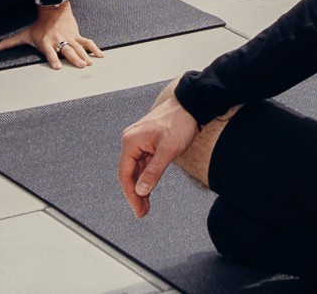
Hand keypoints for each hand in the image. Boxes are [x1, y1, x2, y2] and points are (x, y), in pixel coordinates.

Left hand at [0, 0, 102, 70]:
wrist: (53, 9)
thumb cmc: (38, 25)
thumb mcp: (22, 34)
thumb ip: (7, 43)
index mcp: (46, 42)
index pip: (50, 51)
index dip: (53, 58)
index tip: (57, 66)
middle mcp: (58, 40)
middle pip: (67, 50)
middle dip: (74, 58)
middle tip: (80, 65)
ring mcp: (69, 37)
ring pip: (78, 47)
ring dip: (85, 55)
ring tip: (89, 63)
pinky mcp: (77, 34)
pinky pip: (87, 42)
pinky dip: (94, 48)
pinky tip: (100, 55)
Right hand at [118, 90, 197, 217]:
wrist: (191, 104)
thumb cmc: (180, 122)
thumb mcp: (169, 149)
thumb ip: (154, 171)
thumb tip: (141, 191)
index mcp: (131, 141)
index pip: (125, 174)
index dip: (131, 195)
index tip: (138, 210)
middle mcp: (131, 140)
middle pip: (129, 173)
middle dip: (135, 194)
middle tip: (142, 212)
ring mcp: (138, 141)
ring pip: (136, 169)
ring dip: (141, 187)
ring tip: (145, 206)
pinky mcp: (147, 142)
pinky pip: (143, 163)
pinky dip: (146, 176)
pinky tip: (148, 189)